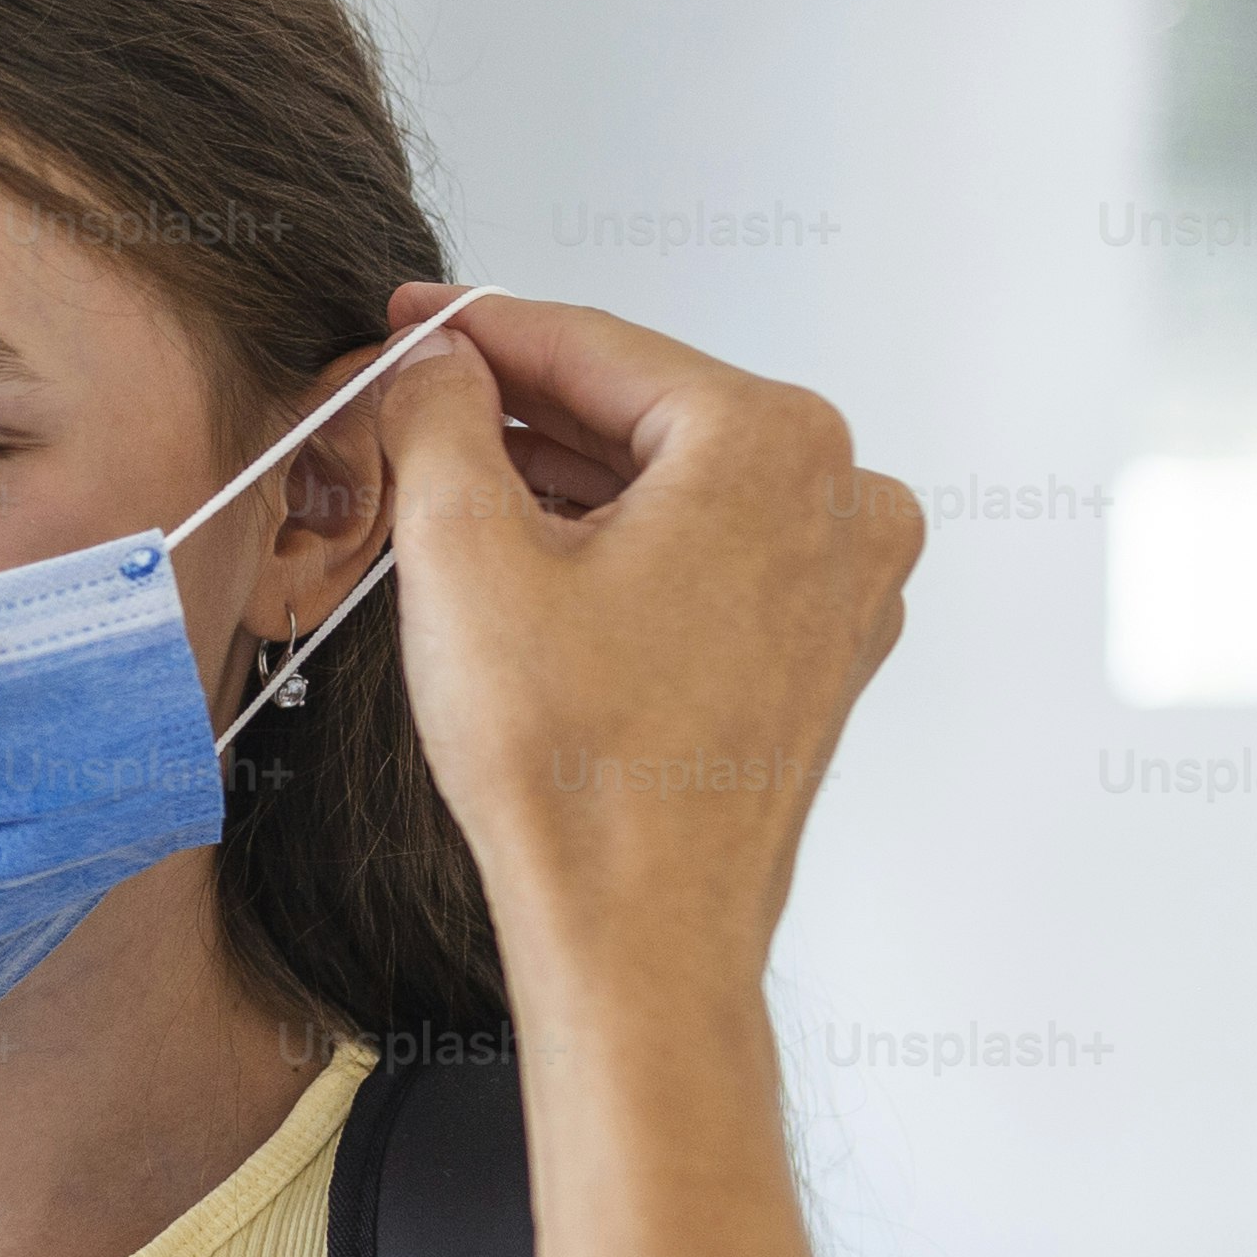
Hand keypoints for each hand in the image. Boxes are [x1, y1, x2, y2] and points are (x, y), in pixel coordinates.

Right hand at [355, 286, 921, 1005]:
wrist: (639, 936)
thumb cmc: (579, 776)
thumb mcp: (464, 555)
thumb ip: (441, 417)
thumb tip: (437, 364)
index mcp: (772, 443)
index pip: (595, 345)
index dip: (478, 330)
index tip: (413, 321)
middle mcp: (839, 499)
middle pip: (643, 411)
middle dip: (521, 412)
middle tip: (414, 409)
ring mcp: (843, 581)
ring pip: (676, 486)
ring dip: (568, 483)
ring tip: (456, 497)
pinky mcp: (822, 650)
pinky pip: (709, 555)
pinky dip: (625, 548)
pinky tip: (537, 572)